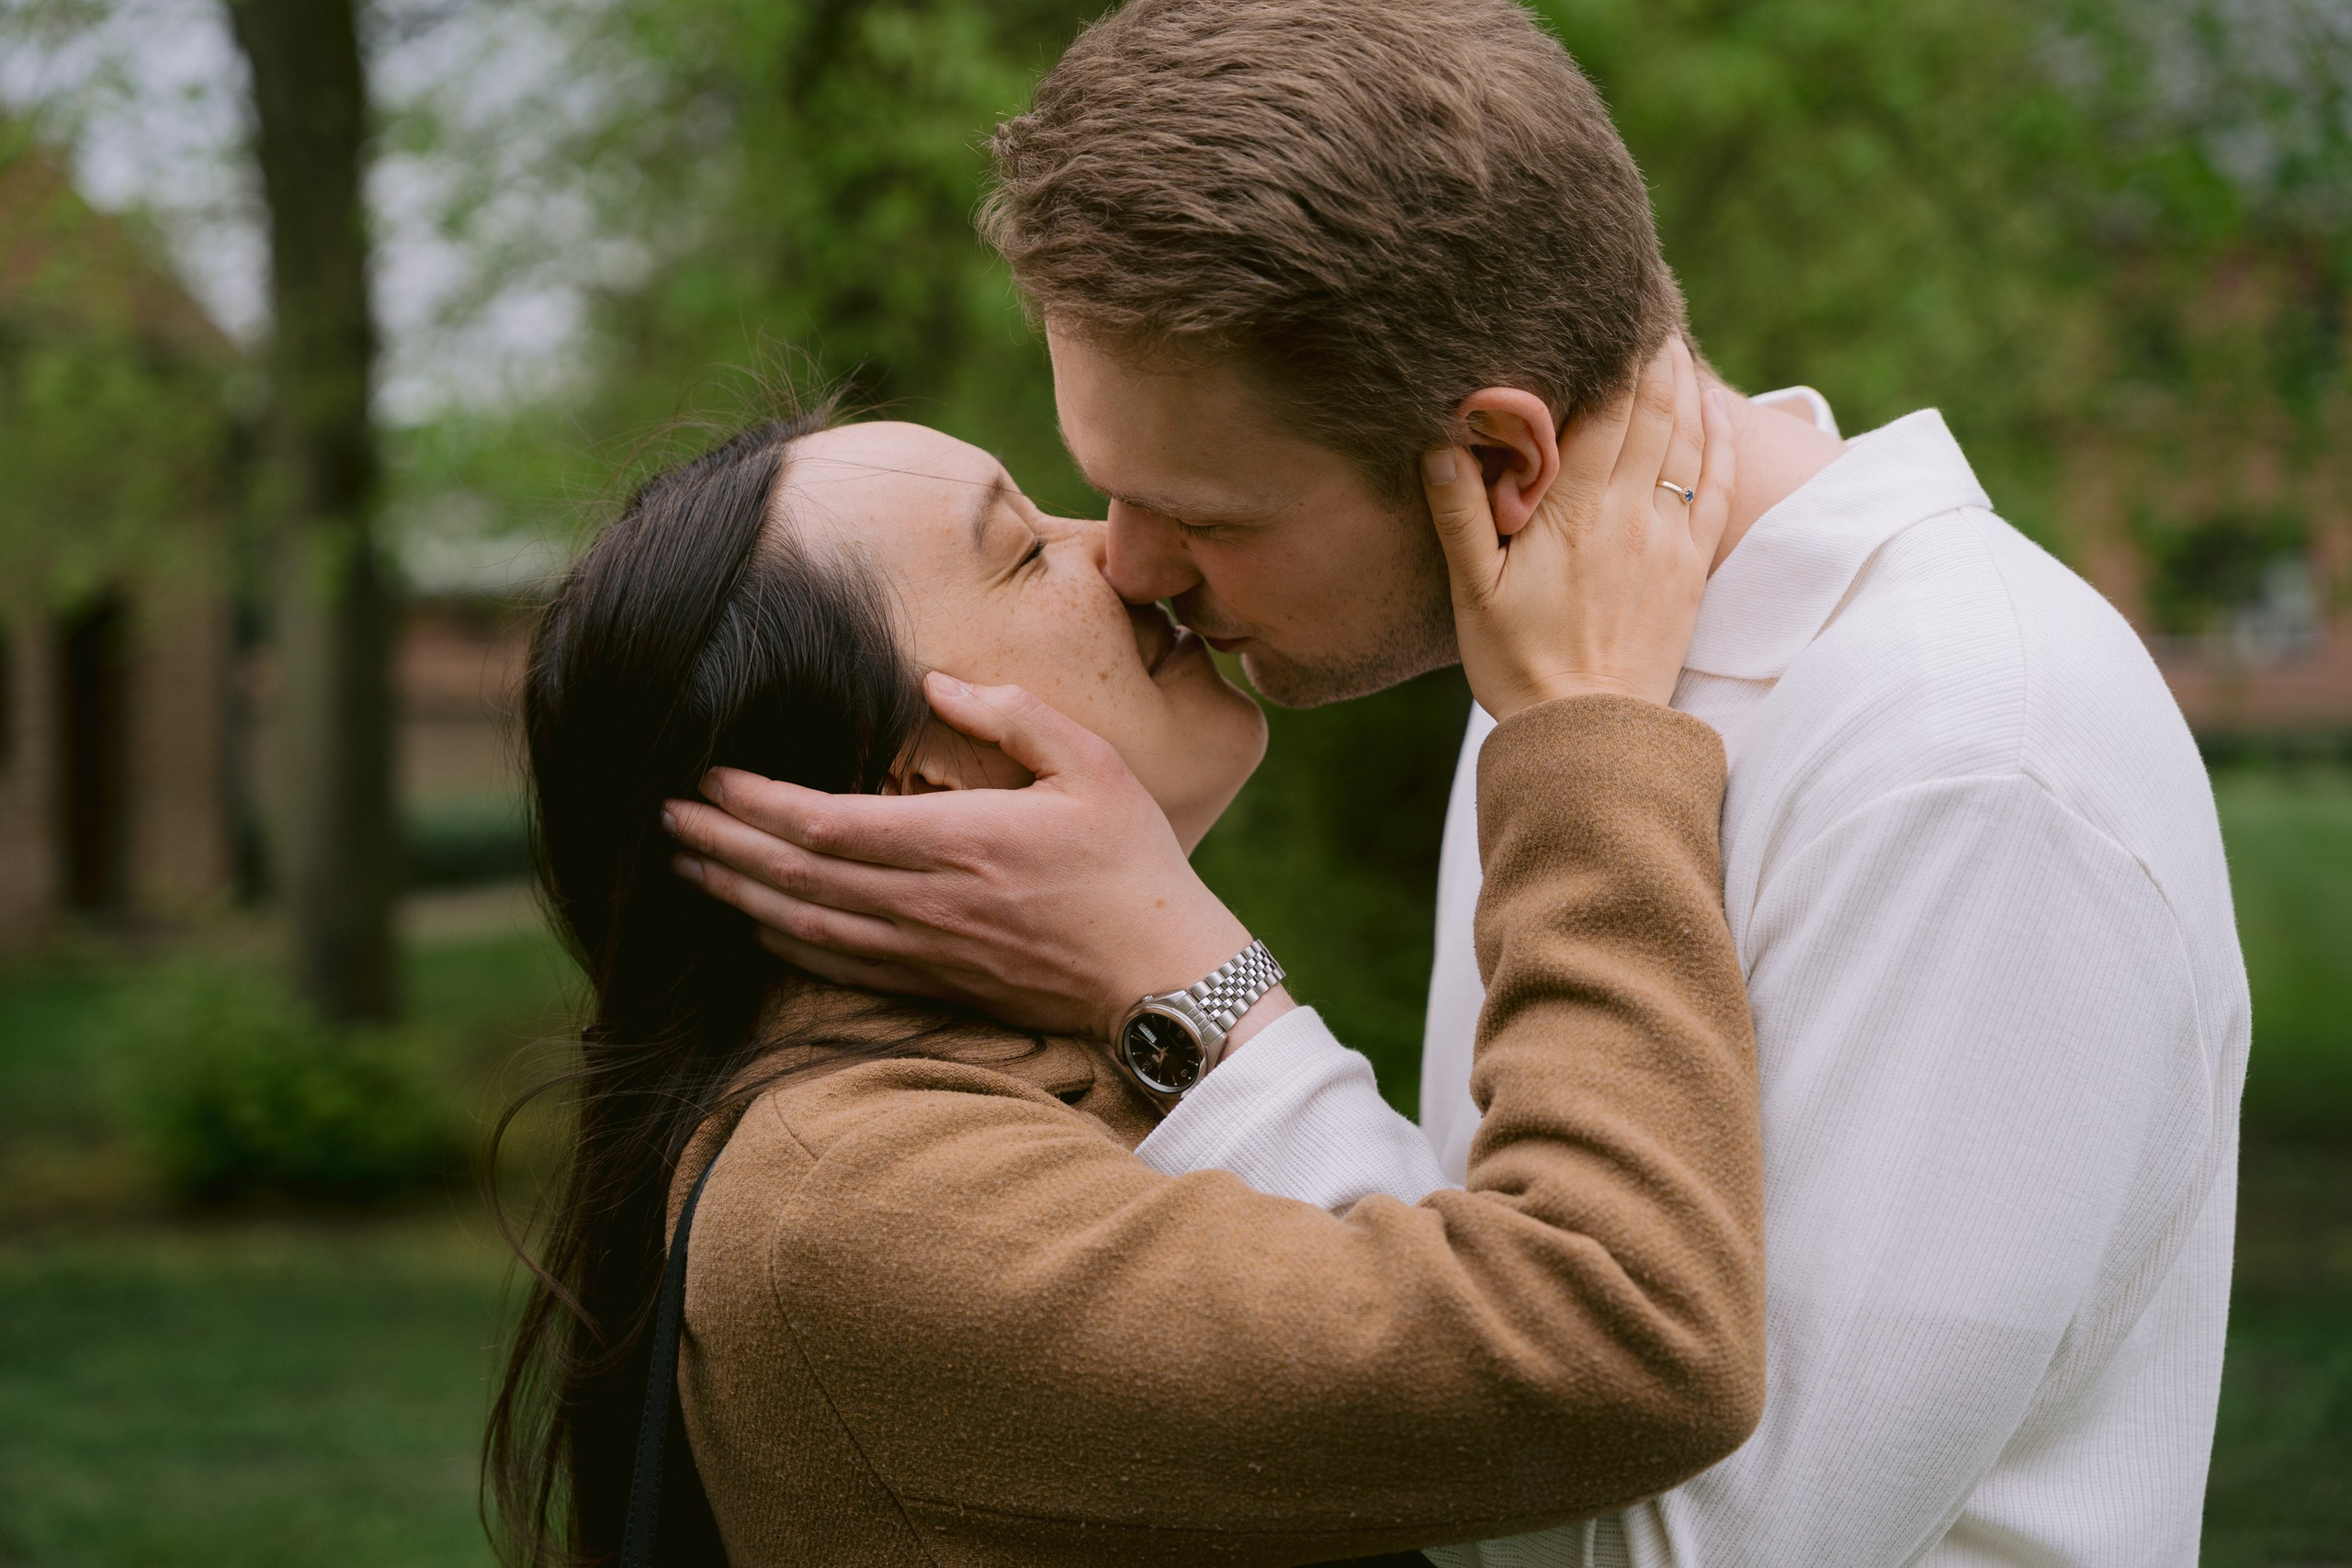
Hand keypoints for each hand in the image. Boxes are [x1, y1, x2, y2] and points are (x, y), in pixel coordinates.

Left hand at [662, 673, 1284, 1041]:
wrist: (1163, 975)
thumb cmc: (1133, 864)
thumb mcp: (1090, 764)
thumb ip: (1011, 713)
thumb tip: (935, 680)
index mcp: (957, 840)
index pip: (824, 825)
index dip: (753, 804)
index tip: (705, 777)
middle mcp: (925, 902)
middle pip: (793, 876)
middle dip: (719, 844)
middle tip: (663, 814)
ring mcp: (925, 950)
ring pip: (801, 926)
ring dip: (735, 893)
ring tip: (685, 863)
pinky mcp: (934, 983)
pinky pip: (836, 966)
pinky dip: (781, 943)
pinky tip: (752, 923)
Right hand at [1424, 336, 1734, 719]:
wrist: (1589, 735)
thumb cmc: (1519, 664)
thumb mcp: (1472, 590)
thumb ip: (1459, 511)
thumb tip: (1439, 441)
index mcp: (1576, 511)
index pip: (1606, 410)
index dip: (1615, 355)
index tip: (1615, 310)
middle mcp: (1632, 514)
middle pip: (1655, 412)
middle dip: (1655, 356)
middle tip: (1651, 308)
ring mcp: (1670, 541)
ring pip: (1689, 442)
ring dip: (1686, 387)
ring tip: (1677, 344)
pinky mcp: (1692, 570)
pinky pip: (1716, 489)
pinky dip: (1719, 442)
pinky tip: (1715, 413)